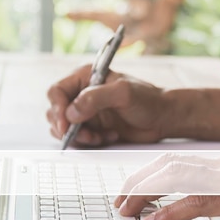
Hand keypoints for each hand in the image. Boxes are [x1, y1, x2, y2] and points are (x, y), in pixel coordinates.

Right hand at [46, 64, 169, 146]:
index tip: (66, 125)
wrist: (163, 118)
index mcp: (85, 77)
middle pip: (56, 112)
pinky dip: (91, 142)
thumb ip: (95, 98)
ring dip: (80, 137)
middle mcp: (82, 93)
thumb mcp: (123, 93)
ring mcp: (86, 112)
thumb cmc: (148, 100)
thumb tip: (71, 112)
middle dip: (67, 127)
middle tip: (86, 136)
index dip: (57, 109)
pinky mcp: (93, 127)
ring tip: (100, 137)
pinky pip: (79, 139)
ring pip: (65, 128)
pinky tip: (110, 136)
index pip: (57, 92)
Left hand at [115, 153, 219, 219]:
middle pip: (170, 166)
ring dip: (146, 195)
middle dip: (140, 182)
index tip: (136, 189)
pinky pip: (195, 203)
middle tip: (120, 200)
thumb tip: (216, 211)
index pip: (180, 162)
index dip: (153, 174)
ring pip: (176, 180)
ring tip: (126, 210)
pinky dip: (168, 212)